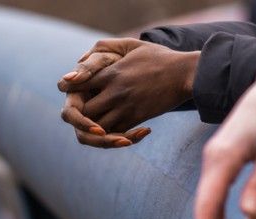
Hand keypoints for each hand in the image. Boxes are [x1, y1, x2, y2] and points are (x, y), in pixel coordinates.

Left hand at [58, 38, 199, 146]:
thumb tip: (88, 54)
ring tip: (100, 129)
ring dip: (96, 131)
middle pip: (82, 112)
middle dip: (79, 116)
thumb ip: (110, 48)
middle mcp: (114, 92)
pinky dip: (115, 136)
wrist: (186, 74)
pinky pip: (117, 134)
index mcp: (110, 73)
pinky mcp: (138, 119)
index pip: (76, 84)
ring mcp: (125, 108)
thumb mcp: (133, 45)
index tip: (71, 93)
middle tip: (83, 116)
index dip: (70, 90)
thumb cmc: (161, 58)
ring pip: (97, 128)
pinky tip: (121, 132)